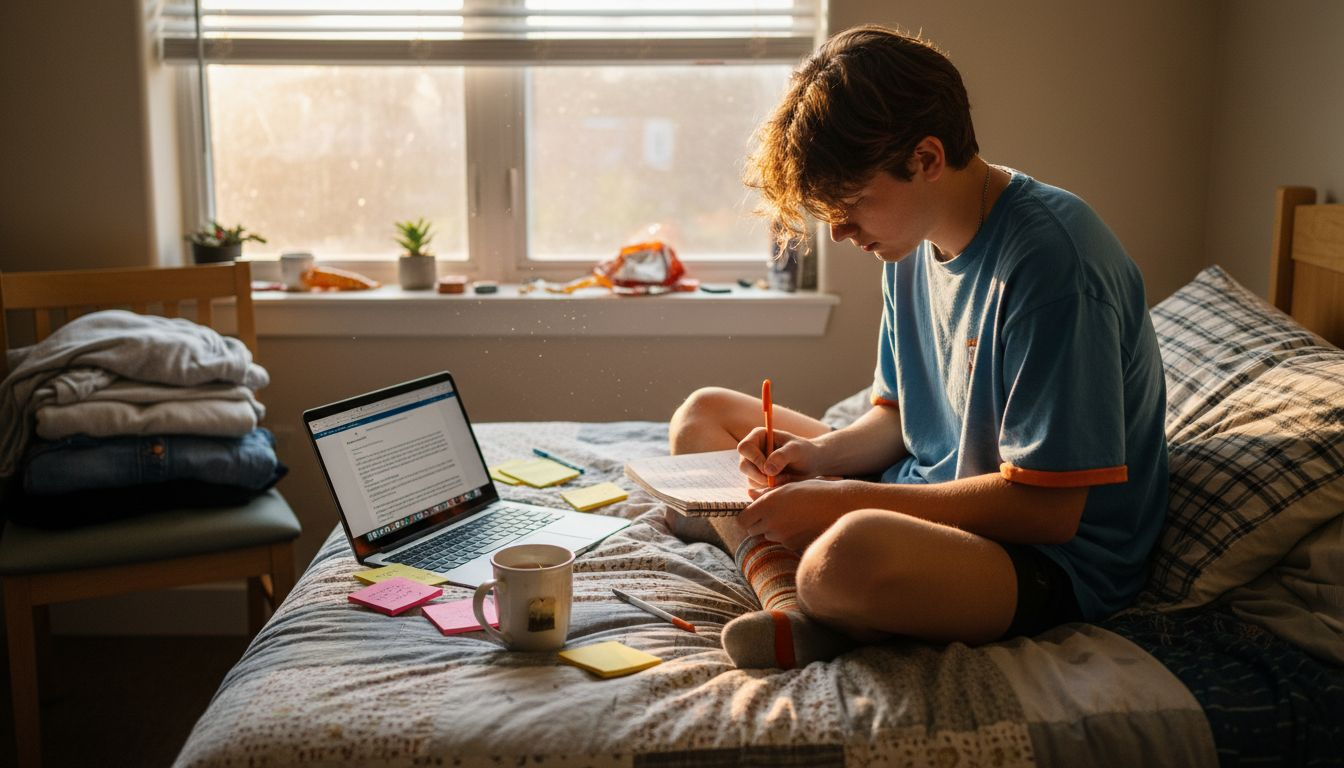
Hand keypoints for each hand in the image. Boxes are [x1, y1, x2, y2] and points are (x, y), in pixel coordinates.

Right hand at [736, 427, 827, 487]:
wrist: (811, 463)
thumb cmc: (804, 451)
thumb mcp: (796, 450)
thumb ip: (782, 456)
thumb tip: (767, 470)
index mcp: (758, 436)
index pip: (744, 447)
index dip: (754, 459)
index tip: (768, 469)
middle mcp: (752, 450)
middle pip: (744, 466)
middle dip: (761, 476)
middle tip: (780, 478)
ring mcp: (753, 465)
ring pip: (750, 479)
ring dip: (768, 483)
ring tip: (786, 478)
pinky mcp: (757, 478)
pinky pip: (757, 488)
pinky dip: (770, 489)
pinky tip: (784, 482)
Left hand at [738, 478, 858, 550]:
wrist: (839, 505)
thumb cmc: (813, 491)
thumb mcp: (788, 487)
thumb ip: (765, 493)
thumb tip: (750, 494)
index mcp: (767, 505)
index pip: (742, 520)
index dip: (747, 517)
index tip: (755, 512)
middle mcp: (772, 522)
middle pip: (753, 530)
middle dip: (758, 524)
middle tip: (773, 513)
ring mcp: (782, 536)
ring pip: (768, 536)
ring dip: (774, 529)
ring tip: (792, 516)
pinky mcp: (793, 546)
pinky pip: (783, 542)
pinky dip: (787, 536)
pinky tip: (801, 525)